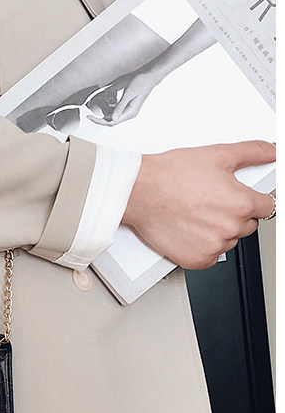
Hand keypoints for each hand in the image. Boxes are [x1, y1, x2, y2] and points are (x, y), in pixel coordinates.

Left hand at [87, 70, 160, 125]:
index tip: (89, 117)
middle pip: (111, 121)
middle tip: (90, 114)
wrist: (150, 76)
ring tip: (99, 105)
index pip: (111, 122)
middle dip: (100, 118)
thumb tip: (112, 119)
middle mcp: (130, 114)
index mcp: (130, 113)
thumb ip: (120, 107)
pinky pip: (116, 110)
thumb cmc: (141, 82)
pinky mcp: (128, 106)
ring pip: (113, 116)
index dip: (99, 121)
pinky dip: (110, 107)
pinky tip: (107, 101)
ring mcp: (129, 110)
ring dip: (105, 112)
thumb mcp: (128, 94)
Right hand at [122, 141, 275, 269]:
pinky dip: (203, 248)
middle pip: (247, 226)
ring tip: (196, 215)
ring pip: (228, 241)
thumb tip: (273, 152)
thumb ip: (254, 152)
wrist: (140, 192)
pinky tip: (191, 231)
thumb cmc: (172, 175)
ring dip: (218, 232)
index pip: (267, 207)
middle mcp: (230, 228)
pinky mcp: (196, 259)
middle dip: (233, 216)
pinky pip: (210, 257)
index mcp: (242, 203)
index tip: (237, 198)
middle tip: (209, 204)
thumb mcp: (218, 155)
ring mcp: (214, 246)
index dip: (252, 199)